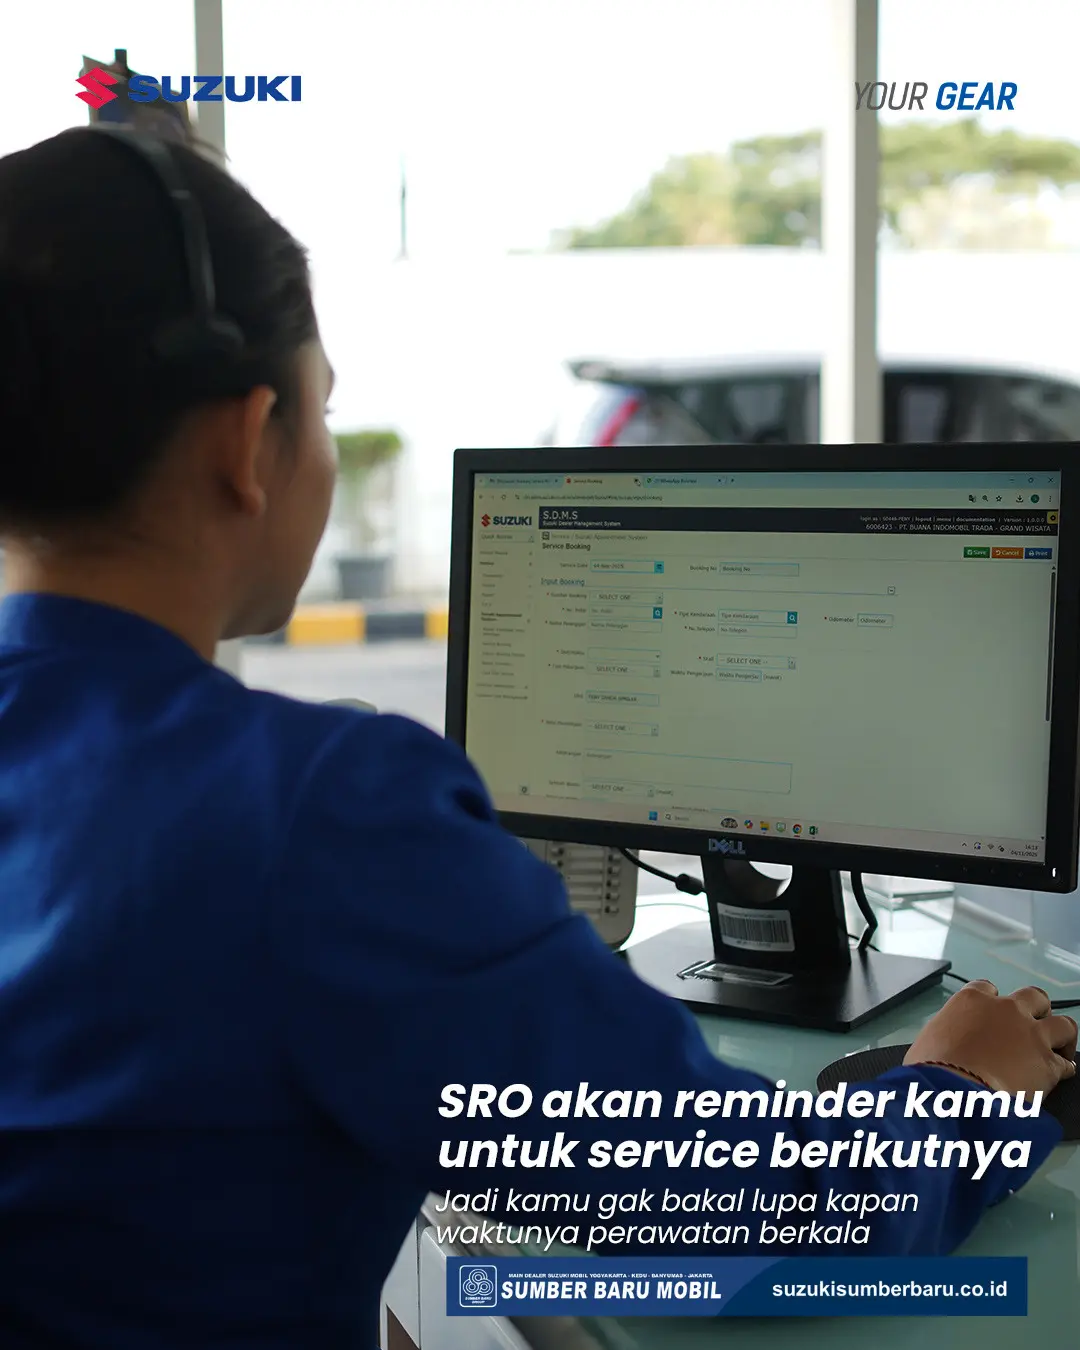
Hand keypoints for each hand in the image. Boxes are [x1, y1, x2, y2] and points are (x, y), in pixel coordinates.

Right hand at [904, 980, 1077, 1095]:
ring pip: (1062, 1024)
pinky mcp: (1048, 1063)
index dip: (992, 1001)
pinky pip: (1066, 1062)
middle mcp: (1006, 1010)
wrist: (954, 1094)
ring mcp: (1031, 1034)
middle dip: (1036, 1010)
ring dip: (1060, 1035)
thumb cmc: (933, 1070)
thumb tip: (942, 1047)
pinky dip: (1063, 1067)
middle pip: (1034, 997)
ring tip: (1057, 1047)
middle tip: (1031, 1026)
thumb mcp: (927, 1043)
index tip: (992, 1015)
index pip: (987, 988)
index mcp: (972, 1001)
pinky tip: (1059, 1074)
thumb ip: (944, 1035)